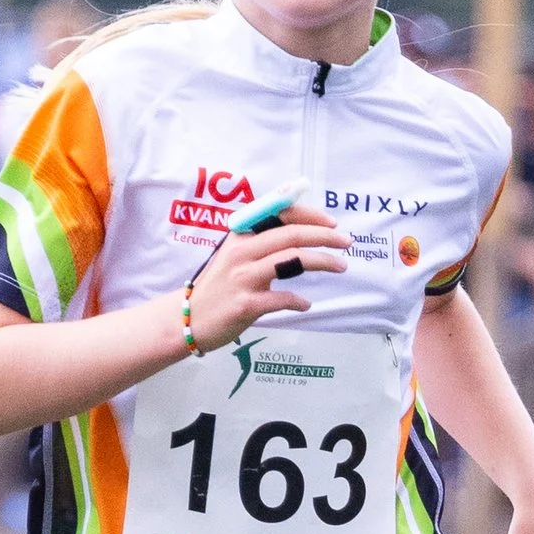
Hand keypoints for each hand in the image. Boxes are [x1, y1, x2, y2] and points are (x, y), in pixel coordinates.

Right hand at [187, 205, 348, 349]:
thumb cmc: (217, 287)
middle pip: (291, 235)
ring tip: (340, 266)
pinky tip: (305, 304)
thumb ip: (262, 243)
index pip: (279, 215)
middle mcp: (242, 252)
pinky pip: (282, 298)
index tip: (332, 223)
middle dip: (324, 236)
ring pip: (291, 261)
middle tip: (346, 242)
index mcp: (240, 236)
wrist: (187, 318)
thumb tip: (300, 233)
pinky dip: (298, 300)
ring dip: (322, 261)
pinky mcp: (246, 304)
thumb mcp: (235, 256)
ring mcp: (243, 278)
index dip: (310, 216)